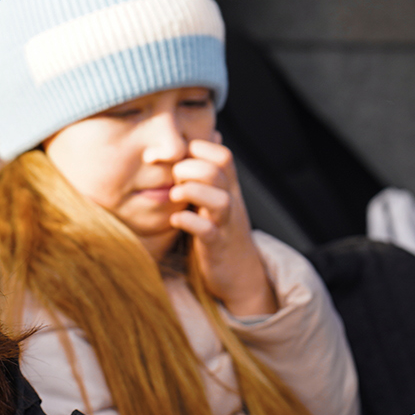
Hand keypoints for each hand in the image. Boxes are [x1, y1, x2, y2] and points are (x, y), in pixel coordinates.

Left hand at [170, 137, 275, 316]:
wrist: (241, 274)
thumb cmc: (223, 232)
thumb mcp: (219, 198)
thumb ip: (211, 173)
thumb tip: (210, 139)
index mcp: (229, 188)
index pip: (222, 155)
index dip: (199, 148)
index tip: (177, 156)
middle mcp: (230, 202)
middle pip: (219, 171)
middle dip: (190, 167)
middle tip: (173, 177)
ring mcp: (225, 224)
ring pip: (219, 199)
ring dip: (192, 191)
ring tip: (174, 195)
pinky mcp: (217, 246)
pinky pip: (208, 231)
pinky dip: (190, 222)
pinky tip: (175, 220)